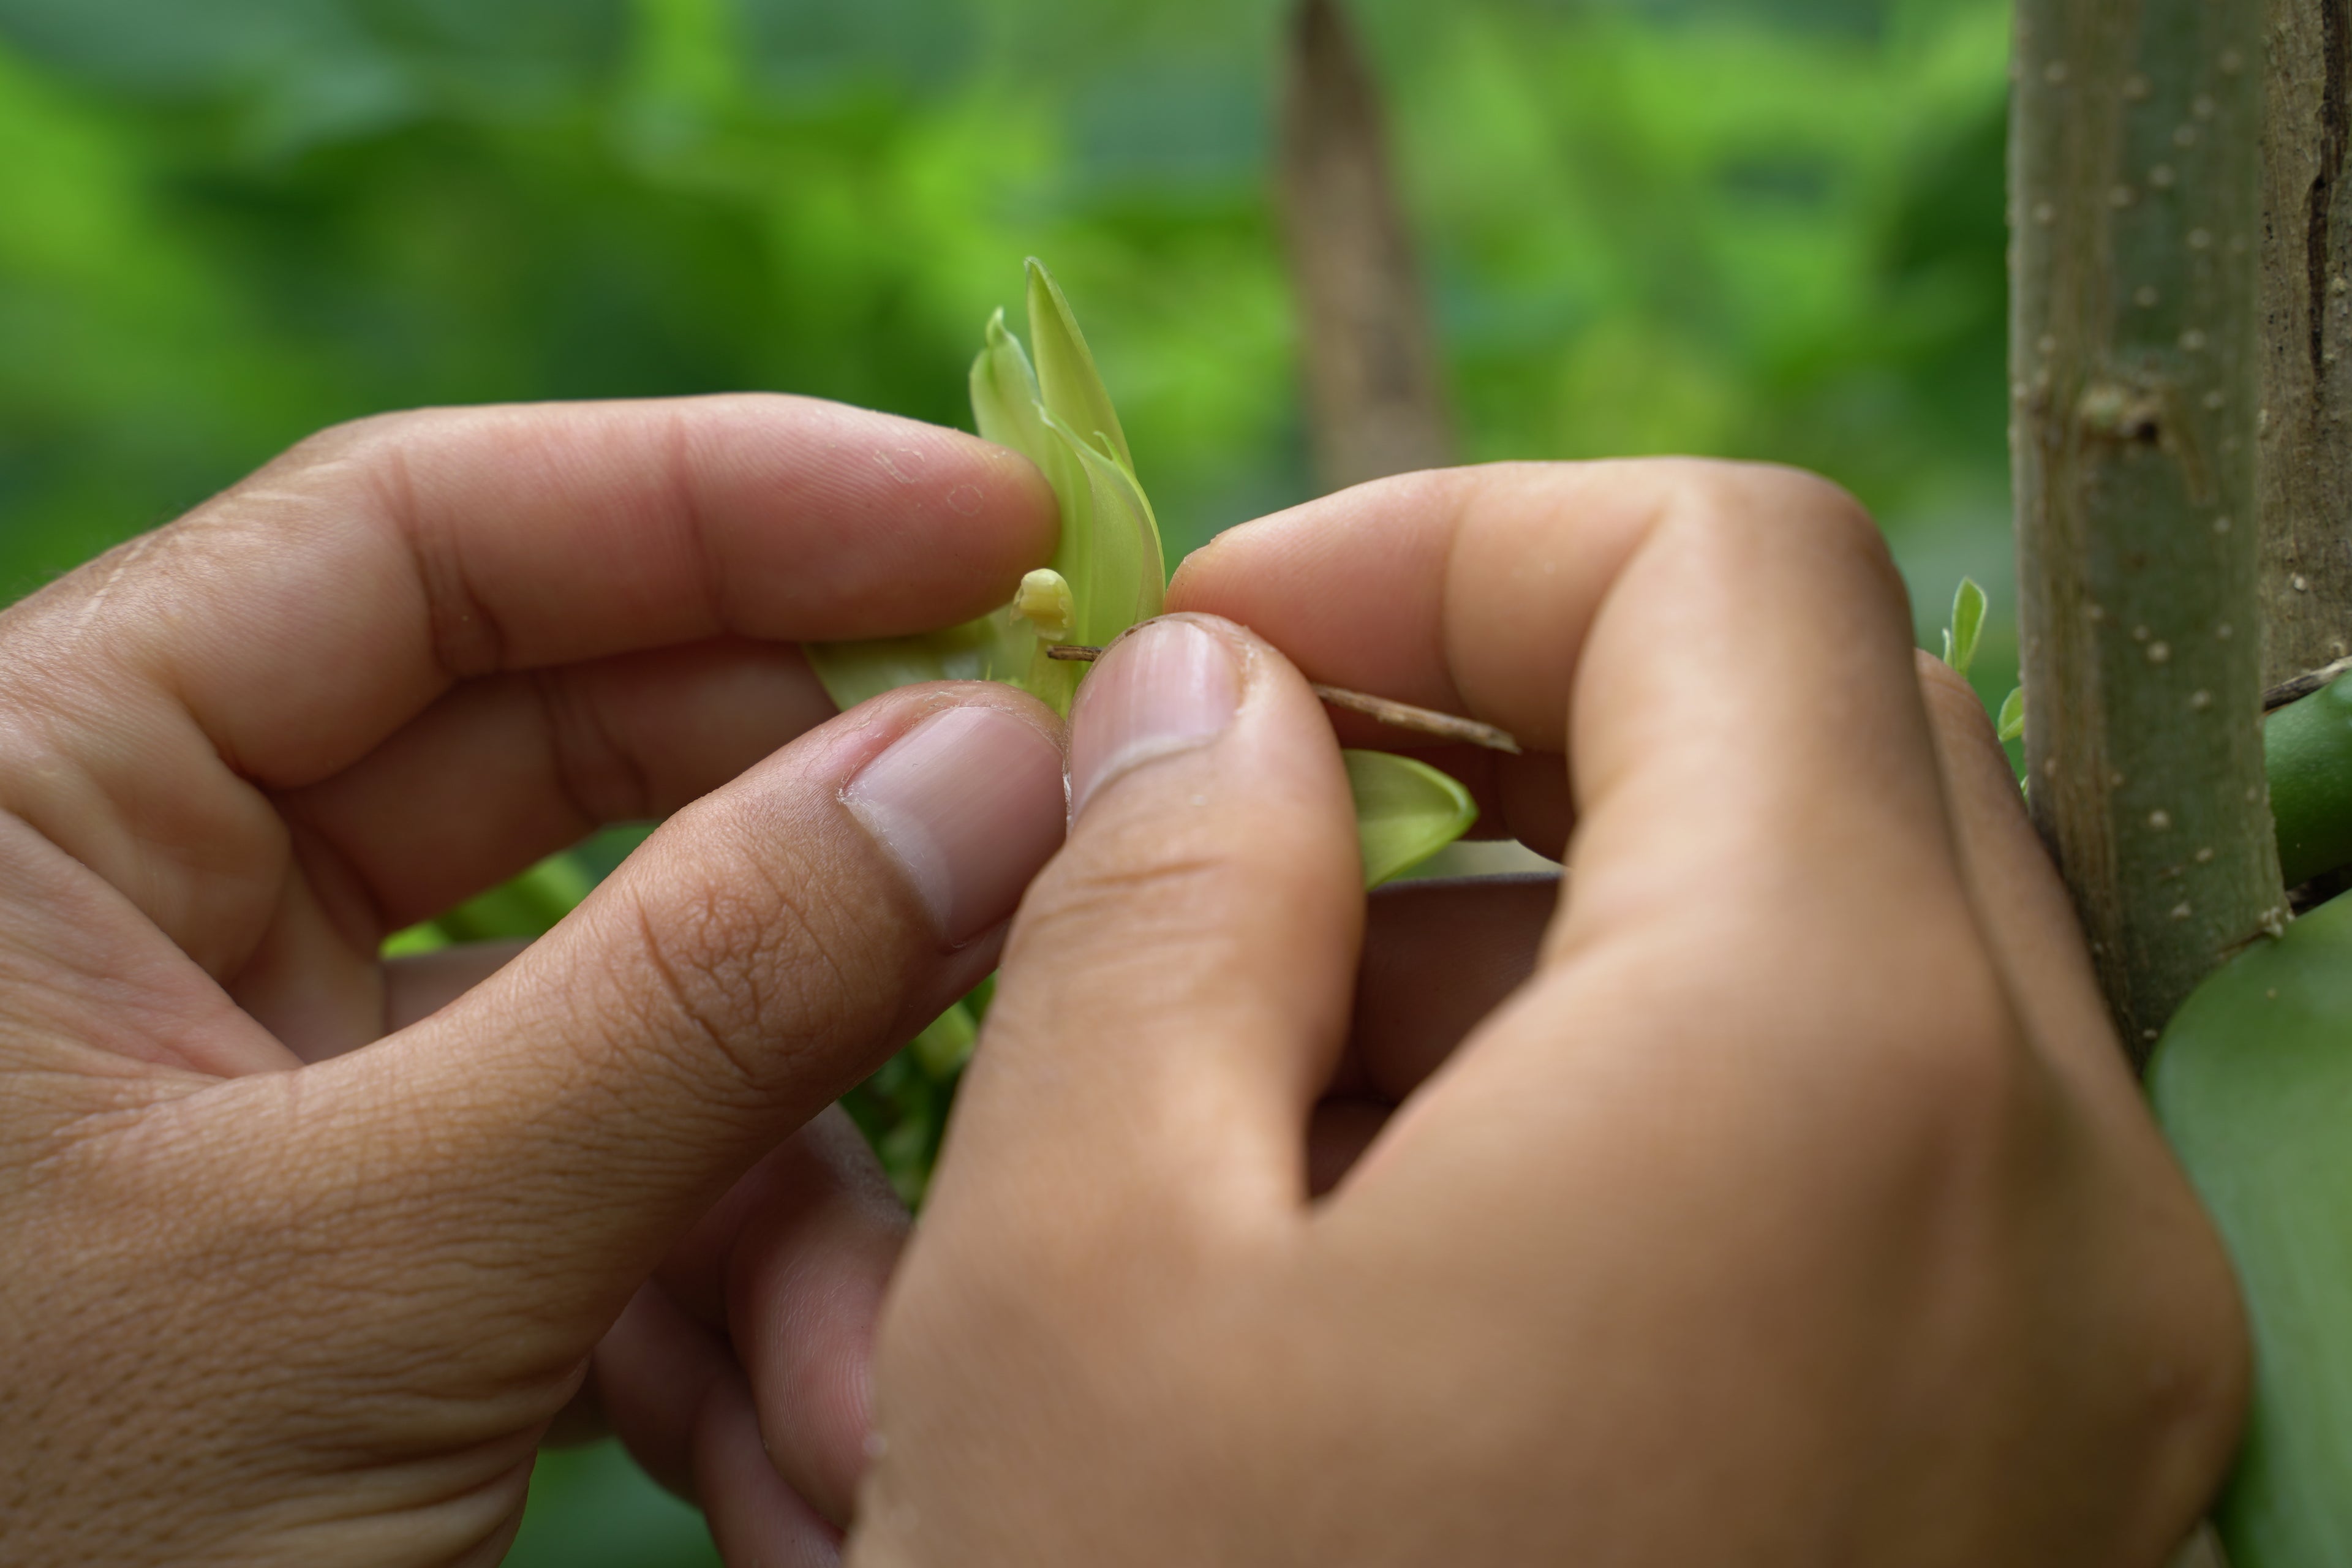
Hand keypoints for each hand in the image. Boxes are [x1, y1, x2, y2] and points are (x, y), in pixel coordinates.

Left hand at [0, 397, 1069, 1565]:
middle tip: (1053, 866)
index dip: (723, 501)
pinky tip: (806, 1469)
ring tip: (875, 1403)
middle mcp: (155, 907)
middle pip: (572, 761)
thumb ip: (694, 998)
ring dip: (797, 1198)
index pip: (420, 540)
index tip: (994, 519)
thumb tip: (992, 763)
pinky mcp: (380, 1236)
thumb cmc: (28, 1550)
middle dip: (820, 863)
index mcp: (35, 805)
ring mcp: (279, 1079)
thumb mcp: (369, 1274)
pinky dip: (728, 1316)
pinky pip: (609, 1192)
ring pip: (630, 1016)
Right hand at [847, 460, 2246, 1564]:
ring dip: (1537, 963)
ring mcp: (2084, 1363)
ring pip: (1820, 966)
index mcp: (1832, 1064)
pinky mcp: (2036, 1488)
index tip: (1225, 642)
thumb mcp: (1082, 1270)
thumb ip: (1161, 897)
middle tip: (1223, 861)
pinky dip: (1628, 1136)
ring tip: (1264, 1134)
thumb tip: (1217, 697)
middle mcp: (2051, 1195)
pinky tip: (1398, 1292)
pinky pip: (1850, 1174)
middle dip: (1482, 741)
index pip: (1723, 569)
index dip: (1446, 537)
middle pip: (1796, 751)